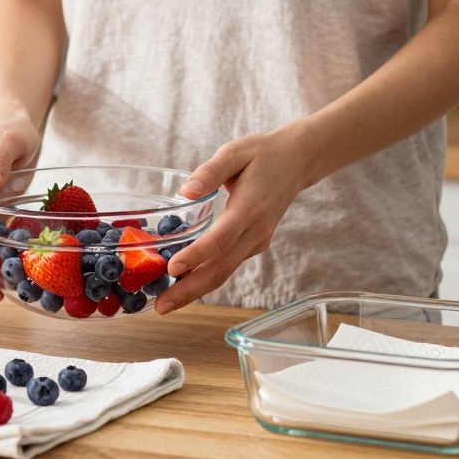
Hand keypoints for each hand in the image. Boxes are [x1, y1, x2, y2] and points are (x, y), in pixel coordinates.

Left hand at [156, 128, 312, 313]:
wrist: (297, 162)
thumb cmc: (262, 154)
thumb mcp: (235, 152)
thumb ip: (210, 171)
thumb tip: (186, 191)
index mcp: (250, 208)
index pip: (221, 238)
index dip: (197, 255)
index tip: (172, 268)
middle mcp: (255, 231)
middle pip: (221, 267)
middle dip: (190, 289)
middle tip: (162, 306)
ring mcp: (257, 241)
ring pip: (225, 272)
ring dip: (195, 290)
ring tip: (166, 304)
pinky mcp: (254, 244)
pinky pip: (228, 265)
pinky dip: (206, 278)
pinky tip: (183, 285)